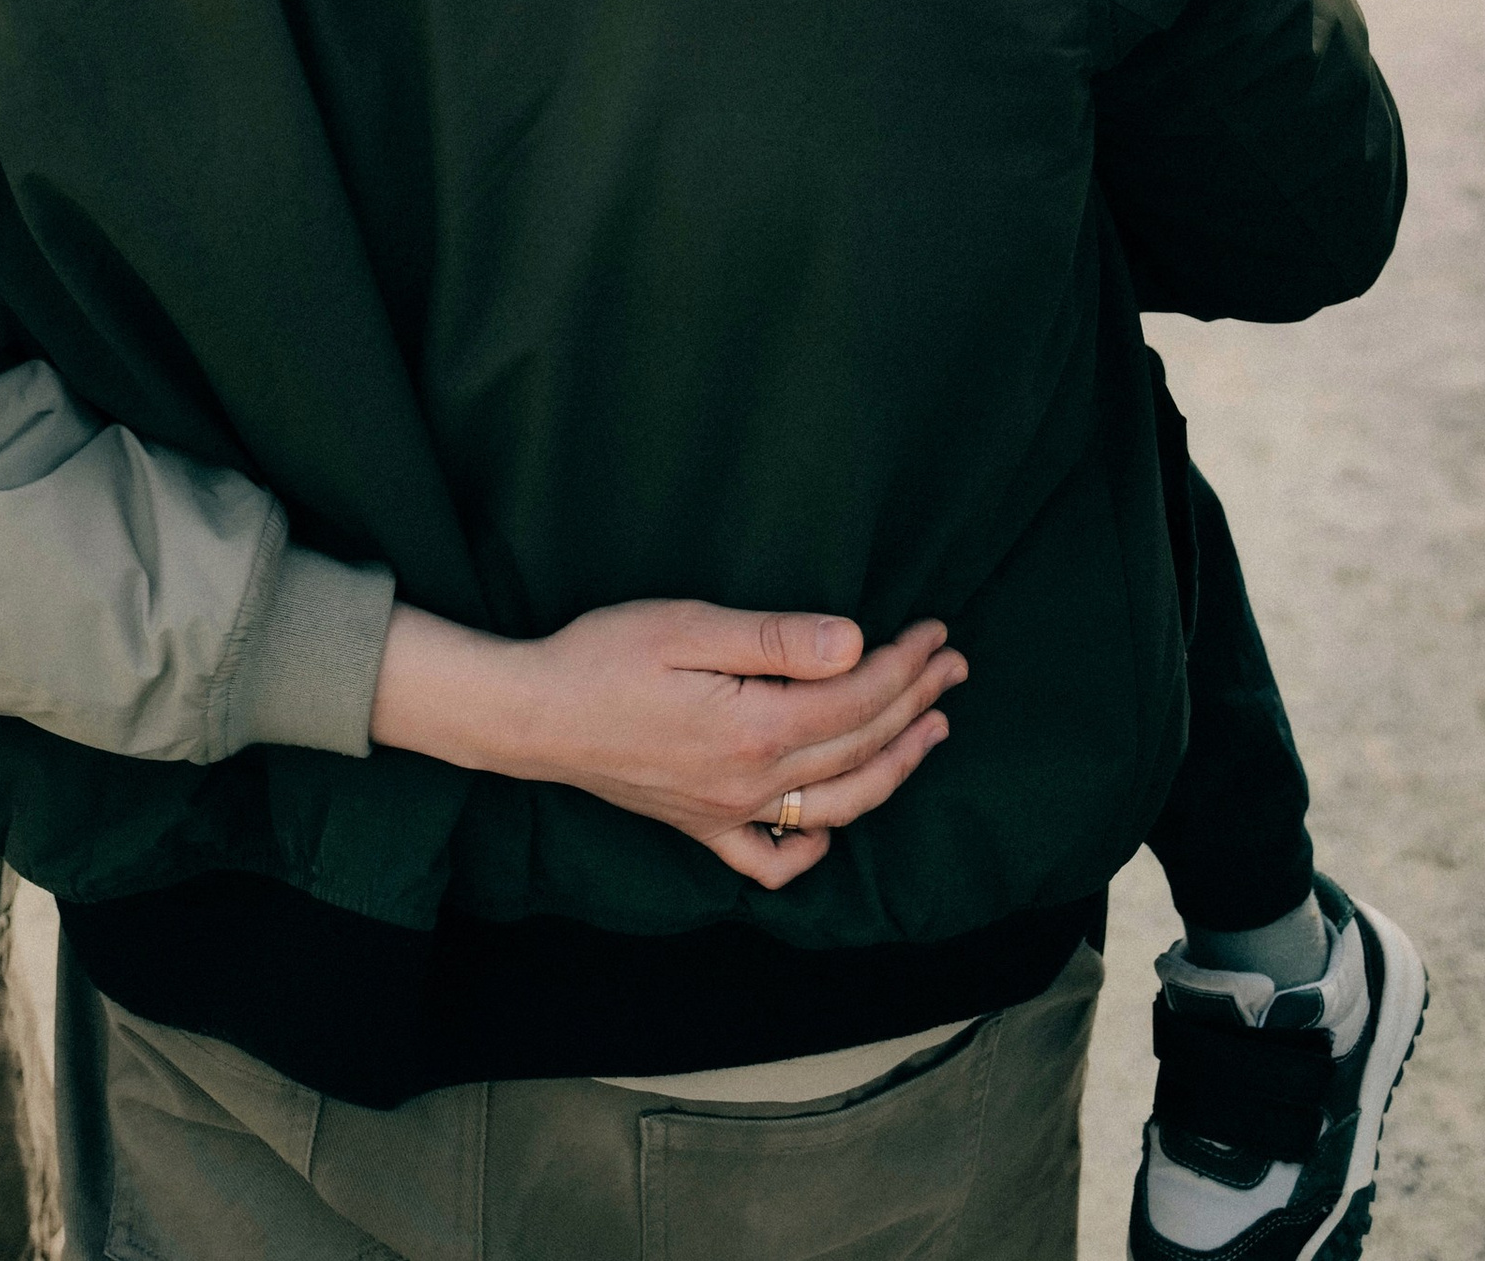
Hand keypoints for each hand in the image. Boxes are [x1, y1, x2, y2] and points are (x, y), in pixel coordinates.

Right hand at [369, 600, 963, 889]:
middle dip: (916, 703)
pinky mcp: (700, 826)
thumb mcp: (688, 626)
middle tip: (952, 665)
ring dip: (894, 769)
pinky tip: (832, 829)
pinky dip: (809, 850)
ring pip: (836, 806)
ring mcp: (728, 813)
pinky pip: (768, 859)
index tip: (934, 632)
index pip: (857, 699)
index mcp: (755, 729)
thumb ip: (774, 638)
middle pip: (859, 748)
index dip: (905, 665)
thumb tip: (855, 642)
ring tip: (933, 732)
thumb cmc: (602, 656)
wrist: (532, 715)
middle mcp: (752, 784)